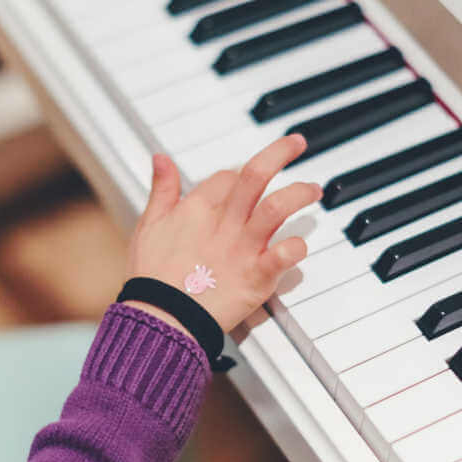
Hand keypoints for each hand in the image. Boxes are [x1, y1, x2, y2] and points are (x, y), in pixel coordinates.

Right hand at [123, 135, 321, 333]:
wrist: (160, 319)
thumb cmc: (152, 276)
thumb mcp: (148, 225)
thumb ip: (162, 190)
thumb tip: (160, 158)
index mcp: (197, 208)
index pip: (228, 177)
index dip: (239, 176)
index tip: (248, 183)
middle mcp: (223, 222)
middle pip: (255, 175)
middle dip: (280, 153)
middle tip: (297, 143)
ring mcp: (242, 248)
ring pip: (276, 207)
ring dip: (299, 193)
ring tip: (313, 190)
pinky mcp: (255, 276)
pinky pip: (283, 256)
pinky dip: (296, 248)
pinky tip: (300, 245)